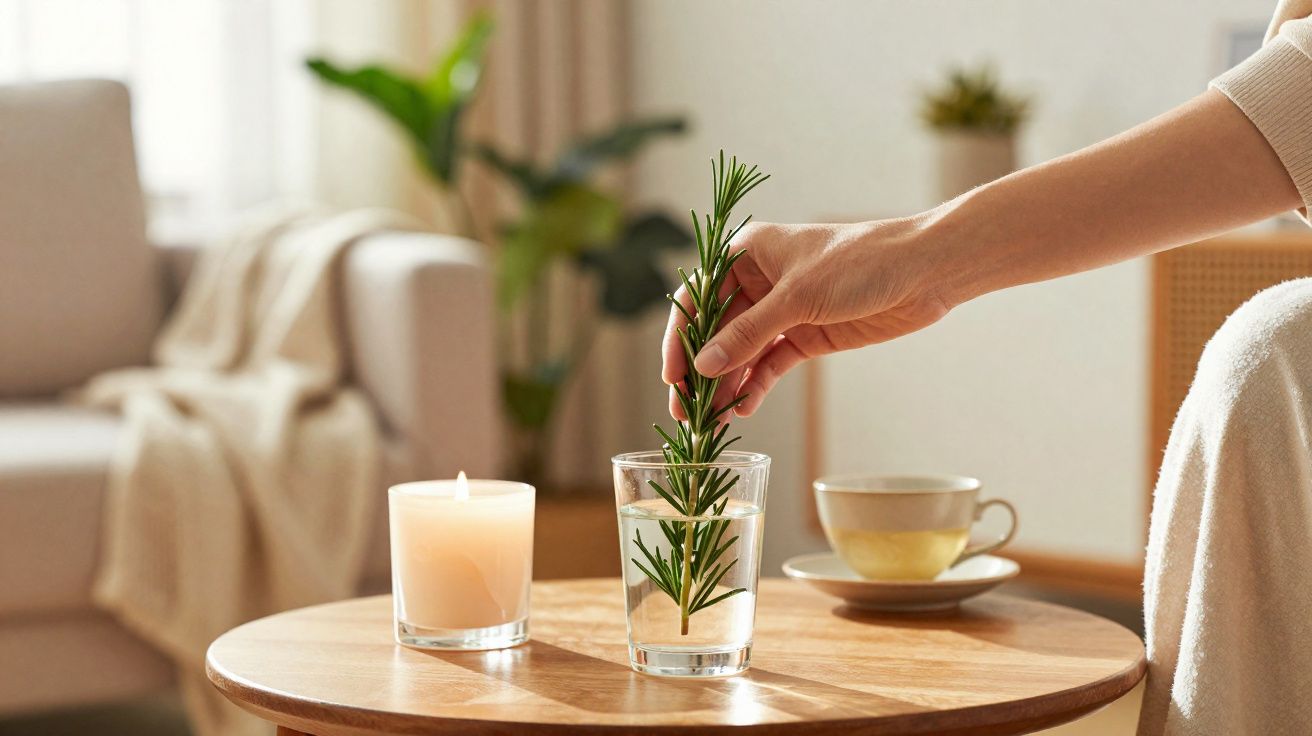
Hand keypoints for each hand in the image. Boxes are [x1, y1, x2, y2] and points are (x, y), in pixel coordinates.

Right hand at [661, 217, 953, 418]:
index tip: (672, 376)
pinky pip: (770, 364)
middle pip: (716, 330)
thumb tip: (704, 367)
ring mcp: (783, 310)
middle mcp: (759, 280)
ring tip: (714, 420)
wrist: (924, 271)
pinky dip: (757, 386)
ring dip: (728, 384)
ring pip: (742, 352)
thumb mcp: (797, 297)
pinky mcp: (806, 335)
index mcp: (747, 253)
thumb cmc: (859, 262)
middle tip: (686, 411)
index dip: (680, 337)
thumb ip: (748, 333)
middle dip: (702, 370)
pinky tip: (745, 409)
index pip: (697, 297)